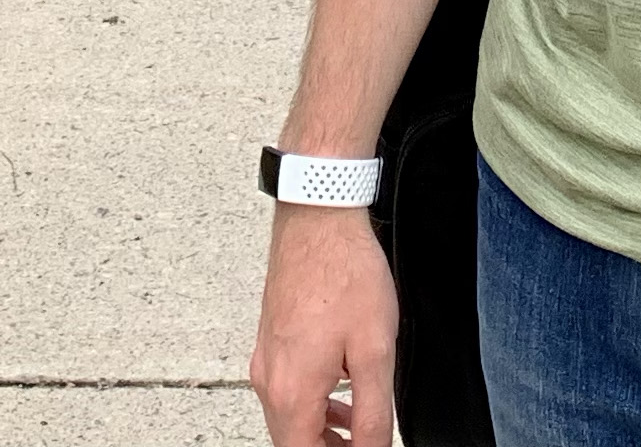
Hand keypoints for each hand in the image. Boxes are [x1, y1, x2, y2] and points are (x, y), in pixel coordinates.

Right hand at [250, 202, 398, 446]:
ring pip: (287, 417)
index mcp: (293, 391)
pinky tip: (339, 394)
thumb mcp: (375, 351)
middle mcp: (269, 380)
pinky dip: (311, 404)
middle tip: (364, 445)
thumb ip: (374, 412)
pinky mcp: (269, 340)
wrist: (318, 217)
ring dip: (320, 432)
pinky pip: (285, 389)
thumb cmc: (345, 273)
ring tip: (357, 432)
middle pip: (292, 440)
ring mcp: (266, 358)